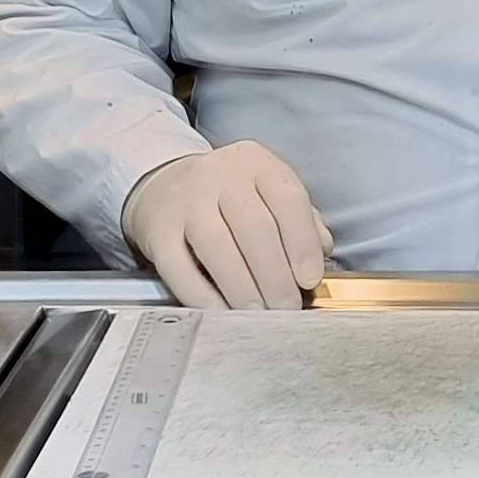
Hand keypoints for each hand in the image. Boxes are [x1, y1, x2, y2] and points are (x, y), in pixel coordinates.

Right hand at [122, 140, 332, 308]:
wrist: (163, 185)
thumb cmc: (228, 196)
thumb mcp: (268, 193)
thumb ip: (301, 219)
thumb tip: (322, 253)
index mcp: (256, 163)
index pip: (287, 198)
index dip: (303, 242)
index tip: (310, 279)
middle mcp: (220, 175)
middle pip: (254, 226)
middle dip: (275, 275)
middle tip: (288, 308)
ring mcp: (185, 200)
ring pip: (217, 246)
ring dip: (243, 288)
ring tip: (260, 314)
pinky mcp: (157, 230)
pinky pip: (179, 267)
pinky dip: (202, 295)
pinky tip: (222, 312)